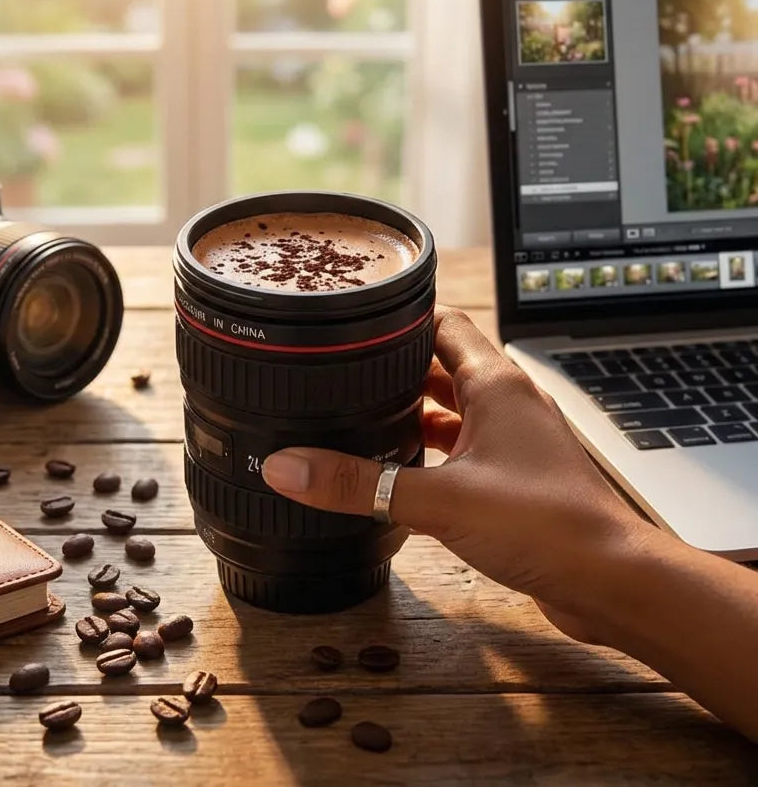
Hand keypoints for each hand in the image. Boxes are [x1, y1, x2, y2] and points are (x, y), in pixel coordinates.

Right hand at [261, 306, 651, 643]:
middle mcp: (508, 402)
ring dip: (413, 412)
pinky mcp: (516, 476)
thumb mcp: (438, 500)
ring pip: (454, 408)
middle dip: (395, 368)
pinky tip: (401, 470)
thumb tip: (287, 468)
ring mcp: (515, 439)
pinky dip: (432, 451)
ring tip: (362, 418)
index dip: (399, 317)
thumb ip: (358, 484)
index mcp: (495, 383)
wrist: (612, 582)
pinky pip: (465, 447)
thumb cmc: (547, 525)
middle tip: (344, 373)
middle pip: (443, 364)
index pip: (442, 322)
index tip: (355, 319)